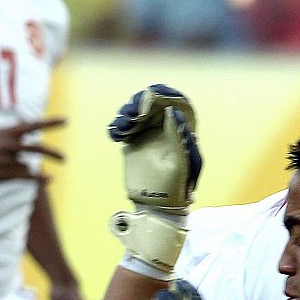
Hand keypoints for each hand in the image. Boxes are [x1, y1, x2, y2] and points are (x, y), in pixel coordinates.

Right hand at [0, 117, 64, 183]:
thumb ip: (13, 136)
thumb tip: (27, 138)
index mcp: (7, 132)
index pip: (33, 125)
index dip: (50, 123)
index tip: (66, 121)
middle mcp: (7, 144)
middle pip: (36, 148)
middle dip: (52, 154)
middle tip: (64, 158)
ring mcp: (5, 159)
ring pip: (26, 164)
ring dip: (25, 169)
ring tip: (34, 175)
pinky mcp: (2, 173)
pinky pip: (25, 175)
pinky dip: (39, 178)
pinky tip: (49, 180)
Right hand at [108, 85, 201, 212]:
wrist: (157, 205)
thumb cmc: (176, 186)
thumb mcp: (182, 162)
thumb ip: (178, 137)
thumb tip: (173, 111)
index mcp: (180, 129)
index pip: (173, 101)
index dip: (161, 94)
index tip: (148, 96)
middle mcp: (164, 128)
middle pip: (150, 103)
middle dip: (138, 103)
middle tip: (132, 115)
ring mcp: (146, 134)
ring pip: (134, 113)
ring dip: (125, 114)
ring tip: (122, 128)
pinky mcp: (132, 143)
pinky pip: (122, 128)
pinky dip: (116, 127)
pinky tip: (116, 134)